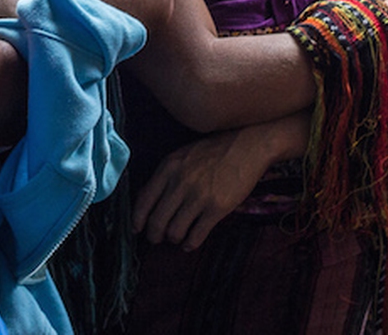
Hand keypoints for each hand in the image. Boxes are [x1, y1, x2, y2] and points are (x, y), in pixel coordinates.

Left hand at [133, 125, 282, 249]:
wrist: (249, 145)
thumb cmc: (215, 150)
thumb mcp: (184, 155)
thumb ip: (166, 175)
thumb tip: (149, 202)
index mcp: (169, 167)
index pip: (144, 200)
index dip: (138, 219)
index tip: (138, 229)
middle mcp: (181, 182)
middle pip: (157, 221)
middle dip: (154, 235)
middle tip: (158, 238)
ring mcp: (199, 195)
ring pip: (174, 232)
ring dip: (173, 239)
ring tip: (178, 237)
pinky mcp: (217, 207)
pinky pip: (196, 235)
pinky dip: (190, 244)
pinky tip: (191, 242)